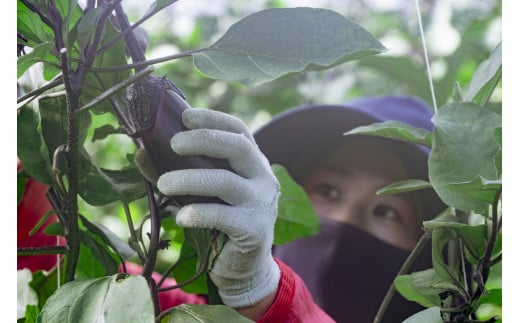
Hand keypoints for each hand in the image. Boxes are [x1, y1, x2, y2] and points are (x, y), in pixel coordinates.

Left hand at [157, 108, 280, 307]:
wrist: (244, 266)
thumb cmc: (220, 222)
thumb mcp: (204, 192)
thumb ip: (180, 171)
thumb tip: (142, 153)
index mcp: (253, 163)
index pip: (238, 130)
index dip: (212, 119)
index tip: (185, 116)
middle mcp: (263, 179)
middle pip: (237, 147)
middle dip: (203, 140)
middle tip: (173, 144)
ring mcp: (262, 204)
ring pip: (225, 182)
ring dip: (189, 179)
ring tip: (163, 184)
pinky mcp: (255, 230)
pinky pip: (222, 216)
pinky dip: (197, 213)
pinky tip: (180, 218)